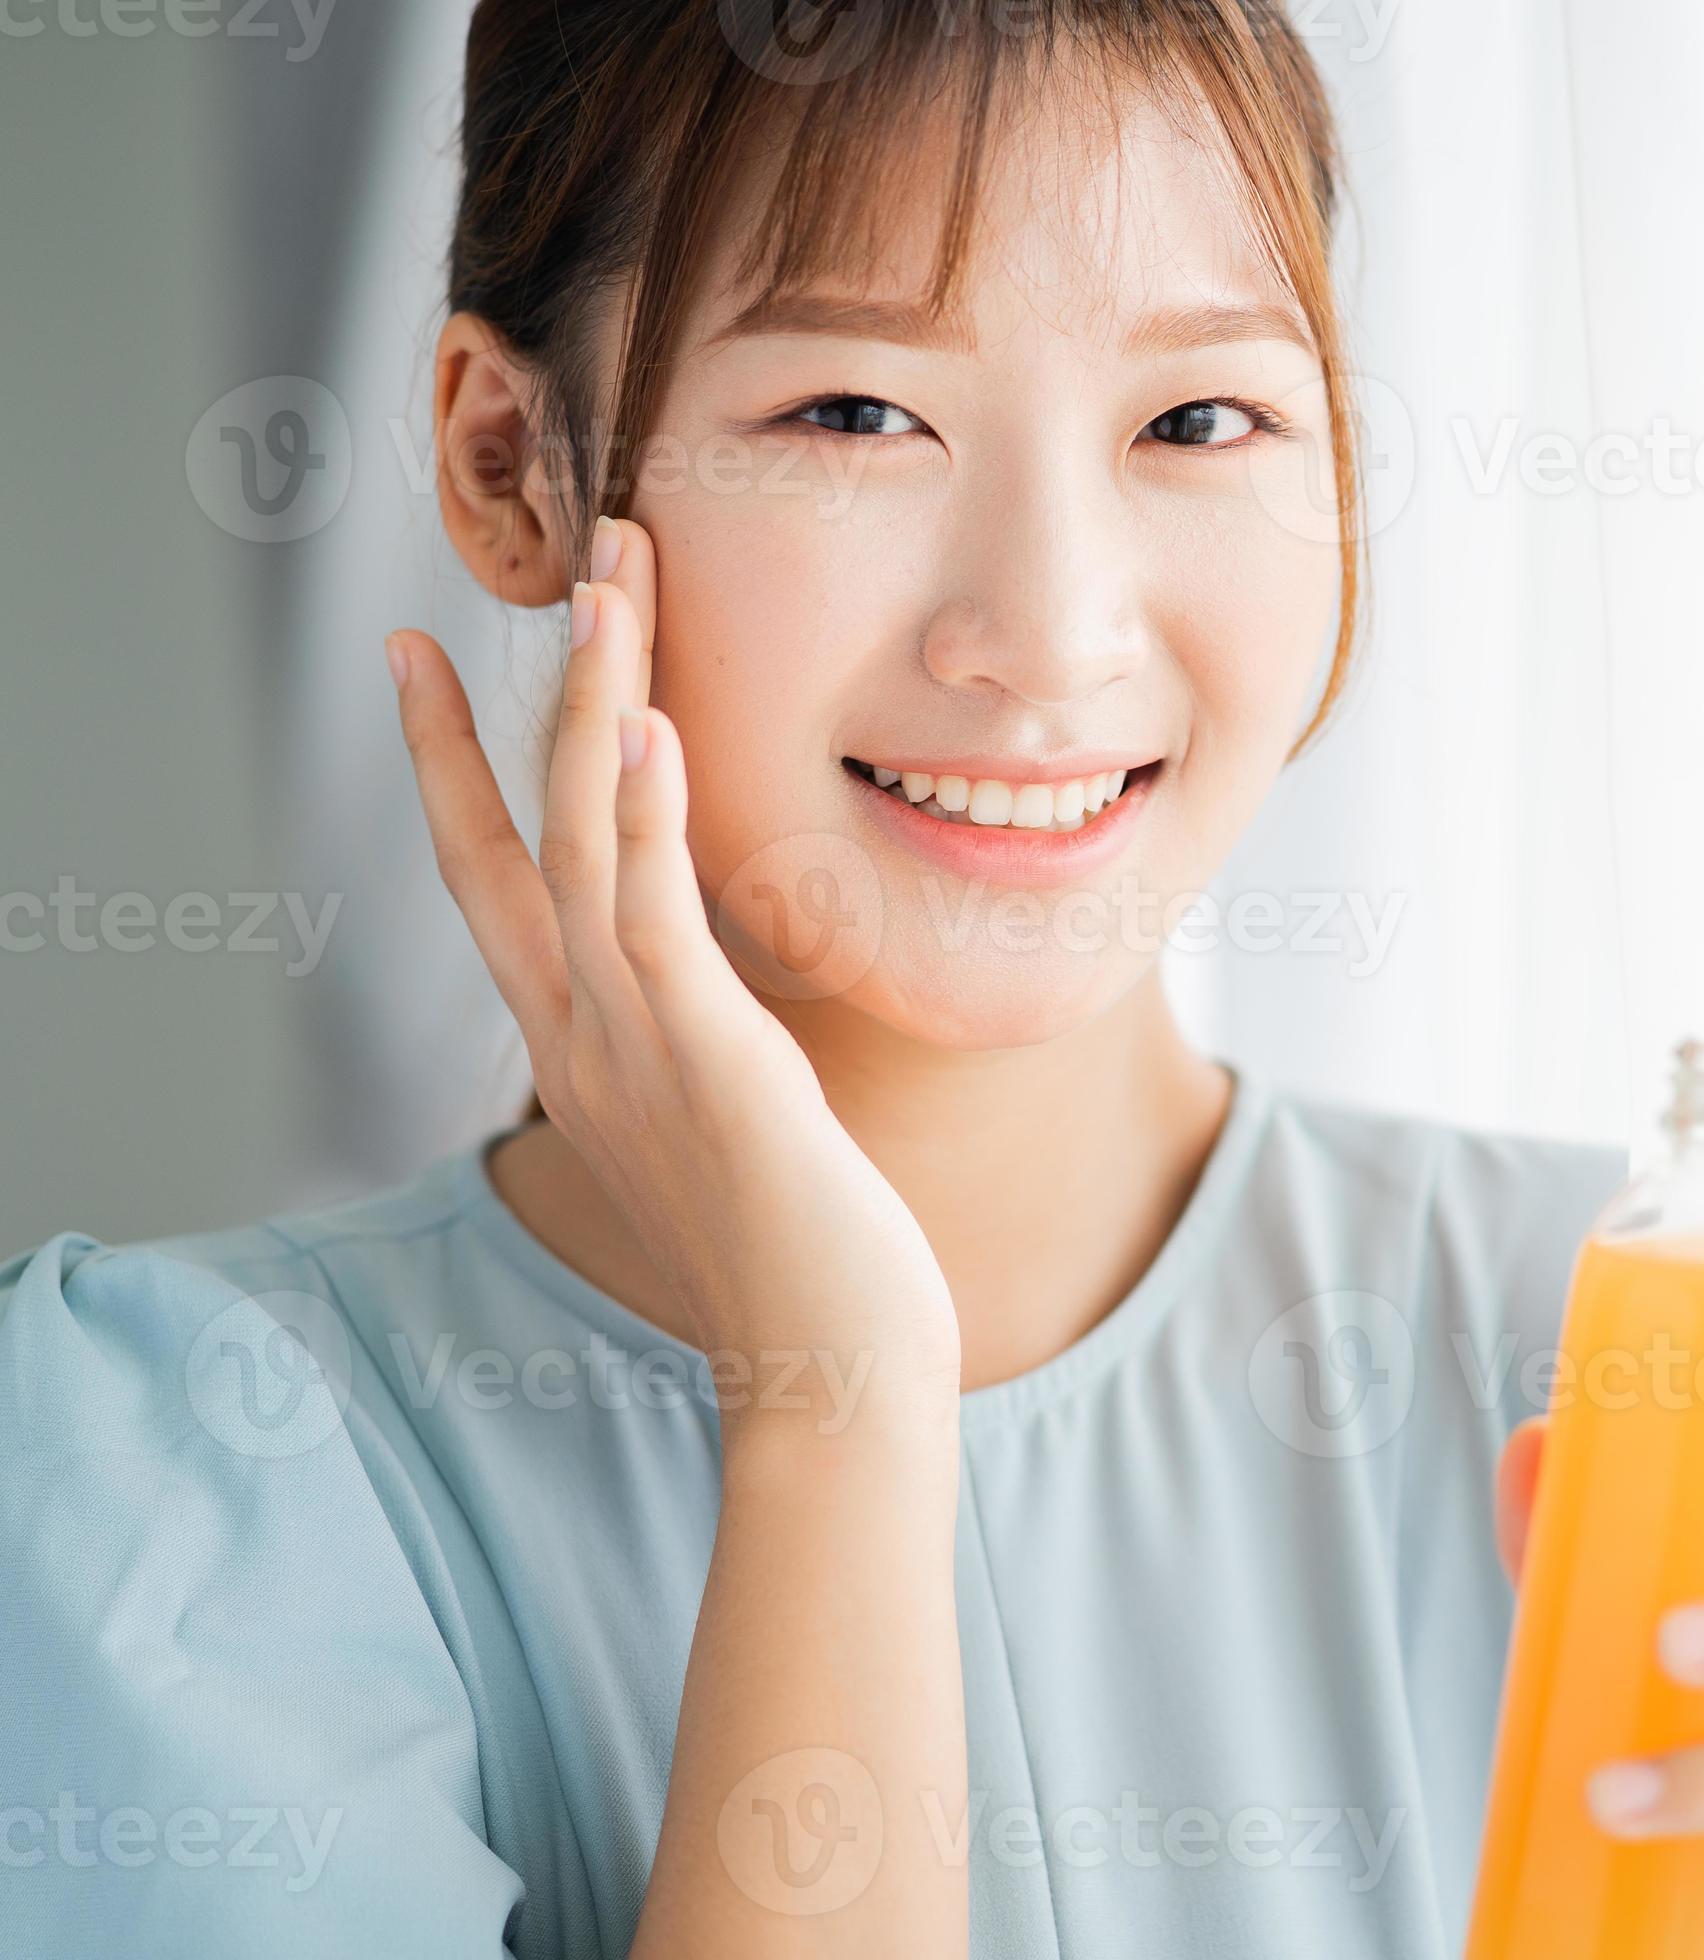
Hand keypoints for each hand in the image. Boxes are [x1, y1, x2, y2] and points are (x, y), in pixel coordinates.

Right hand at [388, 516, 958, 1422]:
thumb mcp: (730, 1122)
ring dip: (599, 711)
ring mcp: (634, 1050)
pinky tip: (658, 727)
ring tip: (613, 587)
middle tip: (555, 564)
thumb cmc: (802, 1258)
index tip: (423, 658)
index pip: (492, 879)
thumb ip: (704, 1042)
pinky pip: (659, 919)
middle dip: (526, 693)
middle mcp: (583, 1038)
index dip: (452, 764)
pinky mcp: (708, 1064)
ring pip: (587, 846)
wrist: (829, 1373)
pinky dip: (652, 819)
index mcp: (583, 1047)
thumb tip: (722, 992)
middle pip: (521, 833)